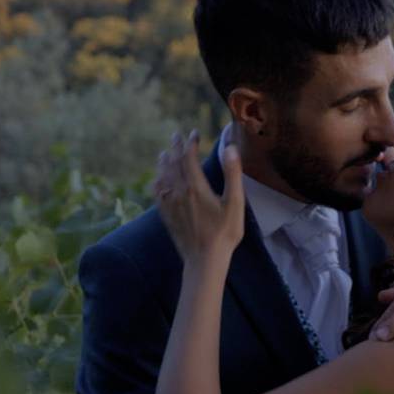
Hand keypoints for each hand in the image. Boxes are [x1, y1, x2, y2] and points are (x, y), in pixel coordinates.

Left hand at [154, 130, 244, 261]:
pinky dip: (157, 181)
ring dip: (164, 162)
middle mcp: (179, 192)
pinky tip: (158, 180)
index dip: (190, 143)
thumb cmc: (224, 232)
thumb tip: (230, 148)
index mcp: (195, 187)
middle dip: (175, 148)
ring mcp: (170, 205)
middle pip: (173, 164)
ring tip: (165, 153)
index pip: (189, 158)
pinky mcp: (166, 216)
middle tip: (176, 136)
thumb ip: (232, 174)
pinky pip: (157, 193)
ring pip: (163, 177)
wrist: (204, 260)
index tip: (194, 133)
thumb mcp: (235, 203)